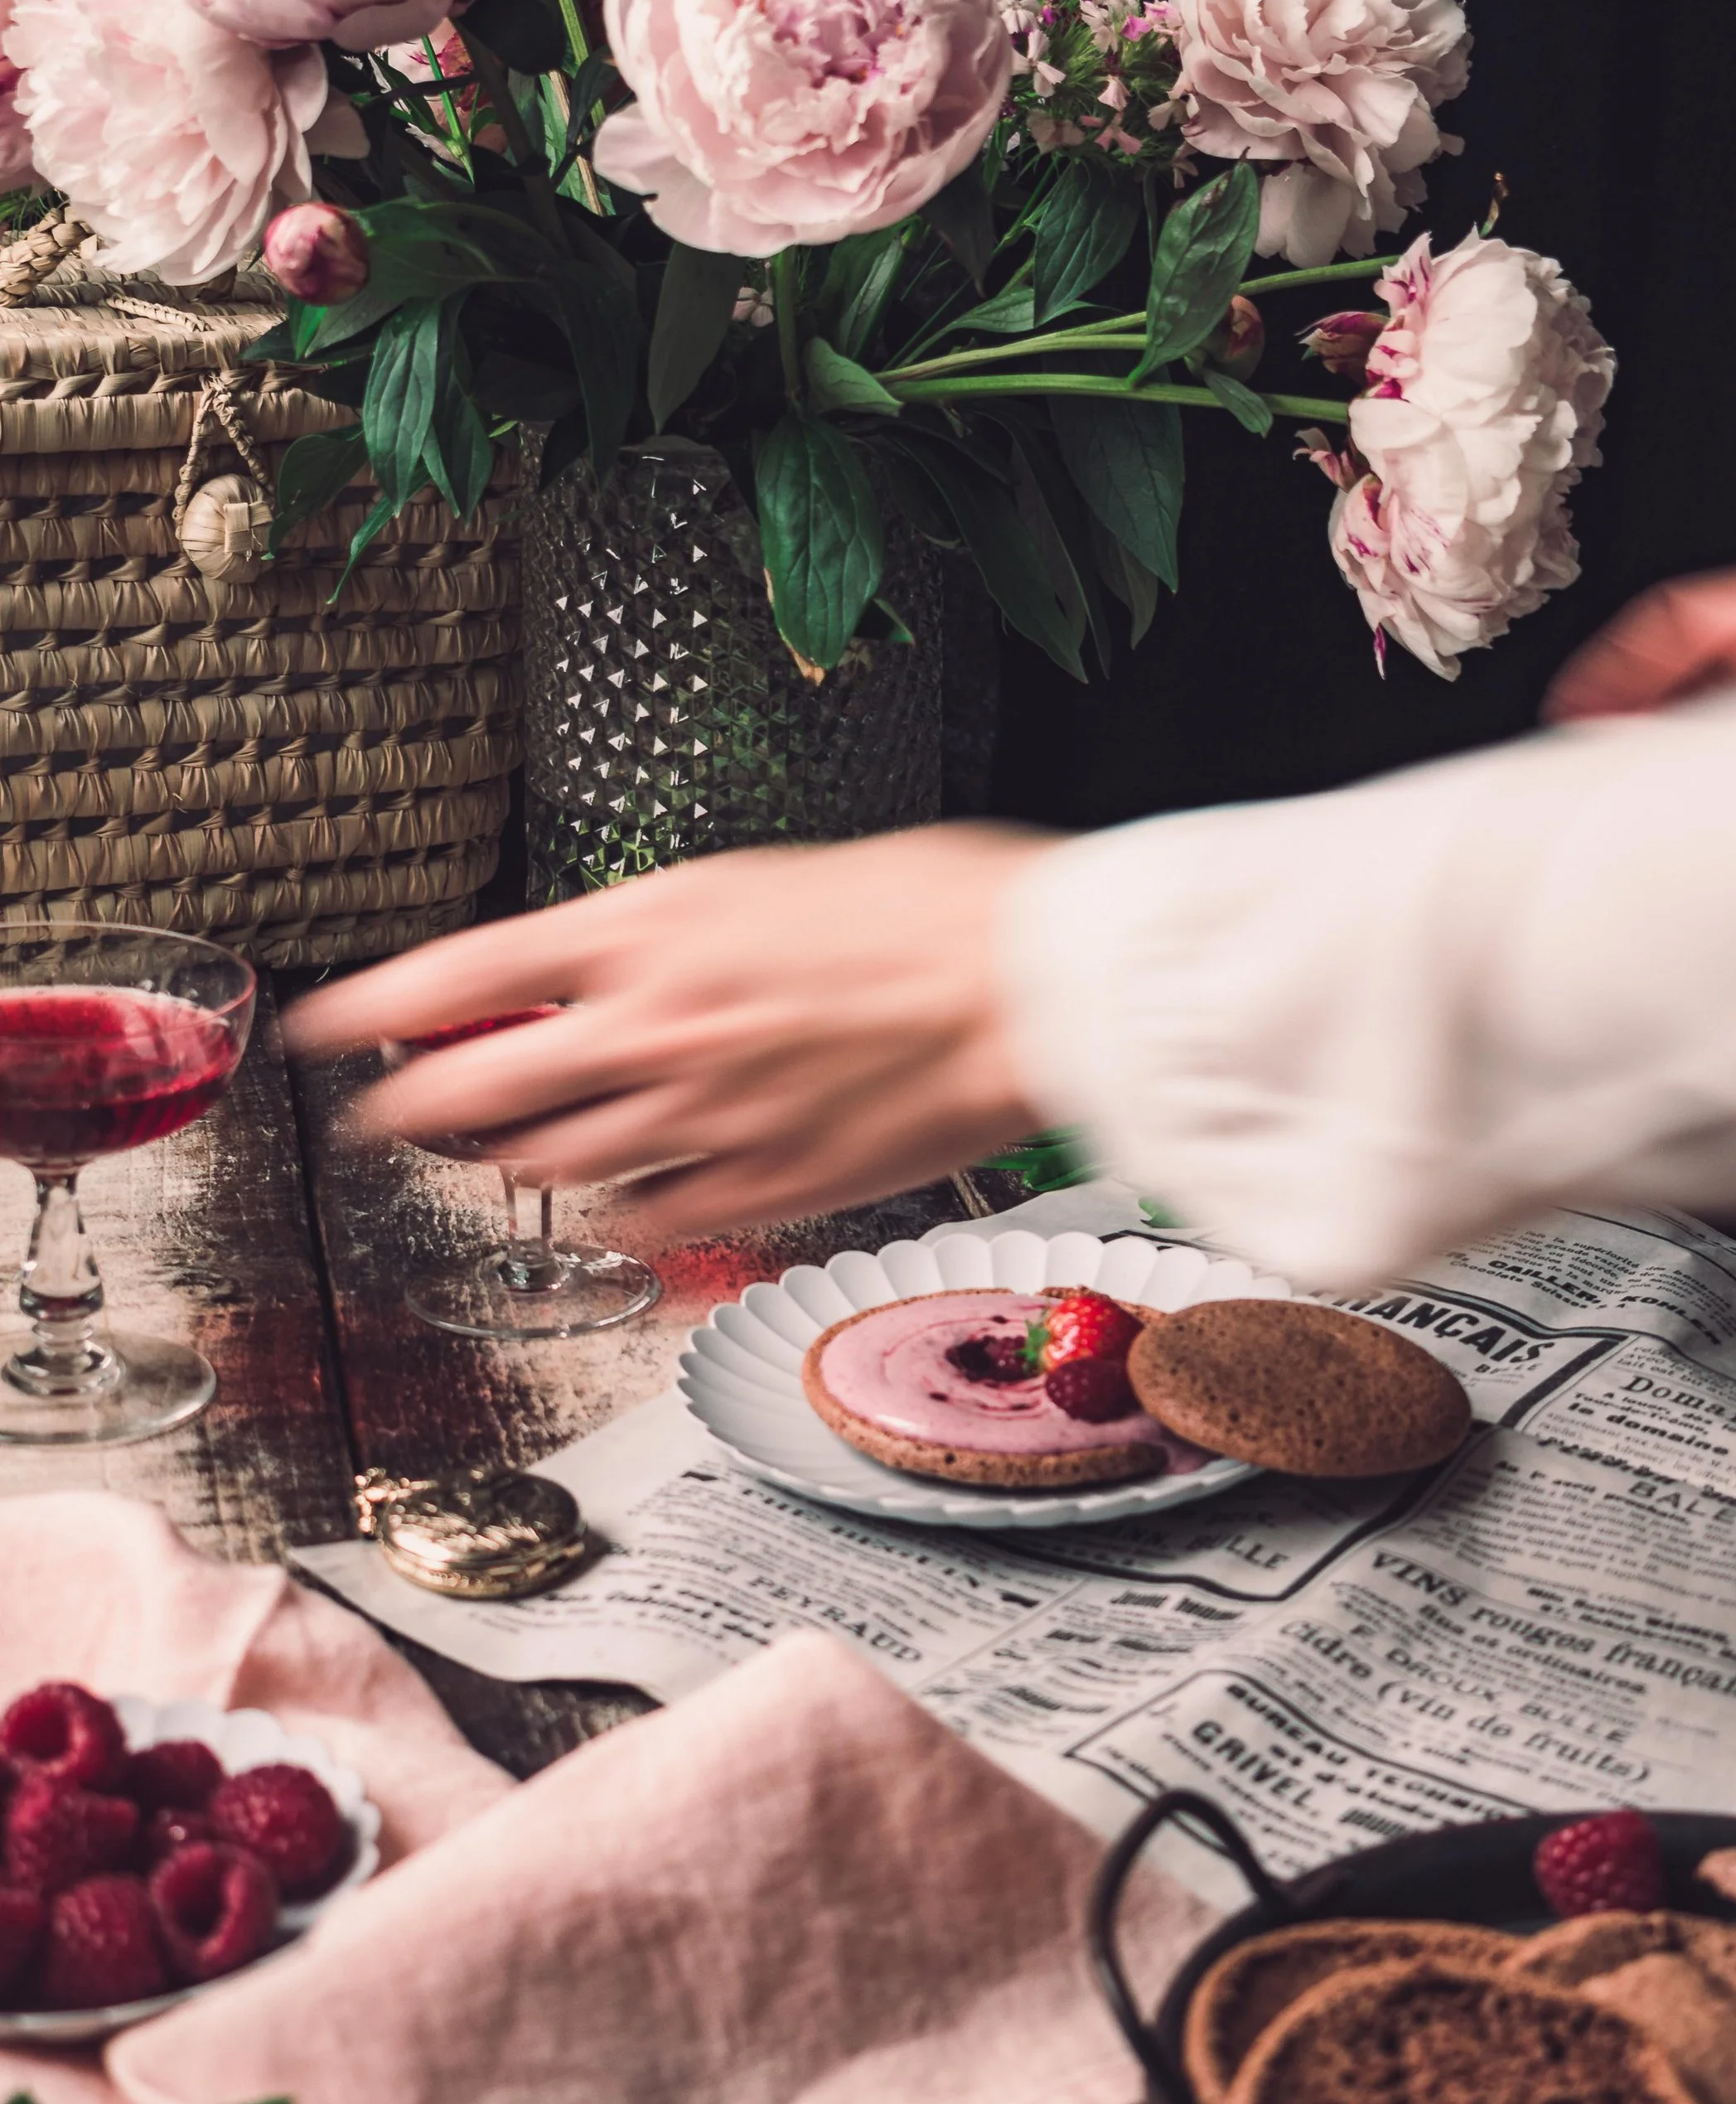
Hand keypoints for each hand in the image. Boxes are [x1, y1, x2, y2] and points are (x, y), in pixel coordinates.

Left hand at [281, 824, 1056, 1238]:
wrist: (1038, 981)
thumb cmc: (934, 906)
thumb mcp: (766, 880)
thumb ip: (670, 933)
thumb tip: (607, 969)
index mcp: (651, 929)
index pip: (462, 976)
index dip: (375, 1009)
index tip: (329, 1026)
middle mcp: (654, 1027)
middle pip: (478, 1091)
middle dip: (410, 1111)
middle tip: (383, 1119)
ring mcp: (703, 1117)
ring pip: (553, 1164)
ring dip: (511, 1163)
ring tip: (498, 1158)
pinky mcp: (764, 1186)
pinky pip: (647, 1222)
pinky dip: (616, 1216)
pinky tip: (617, 1204)